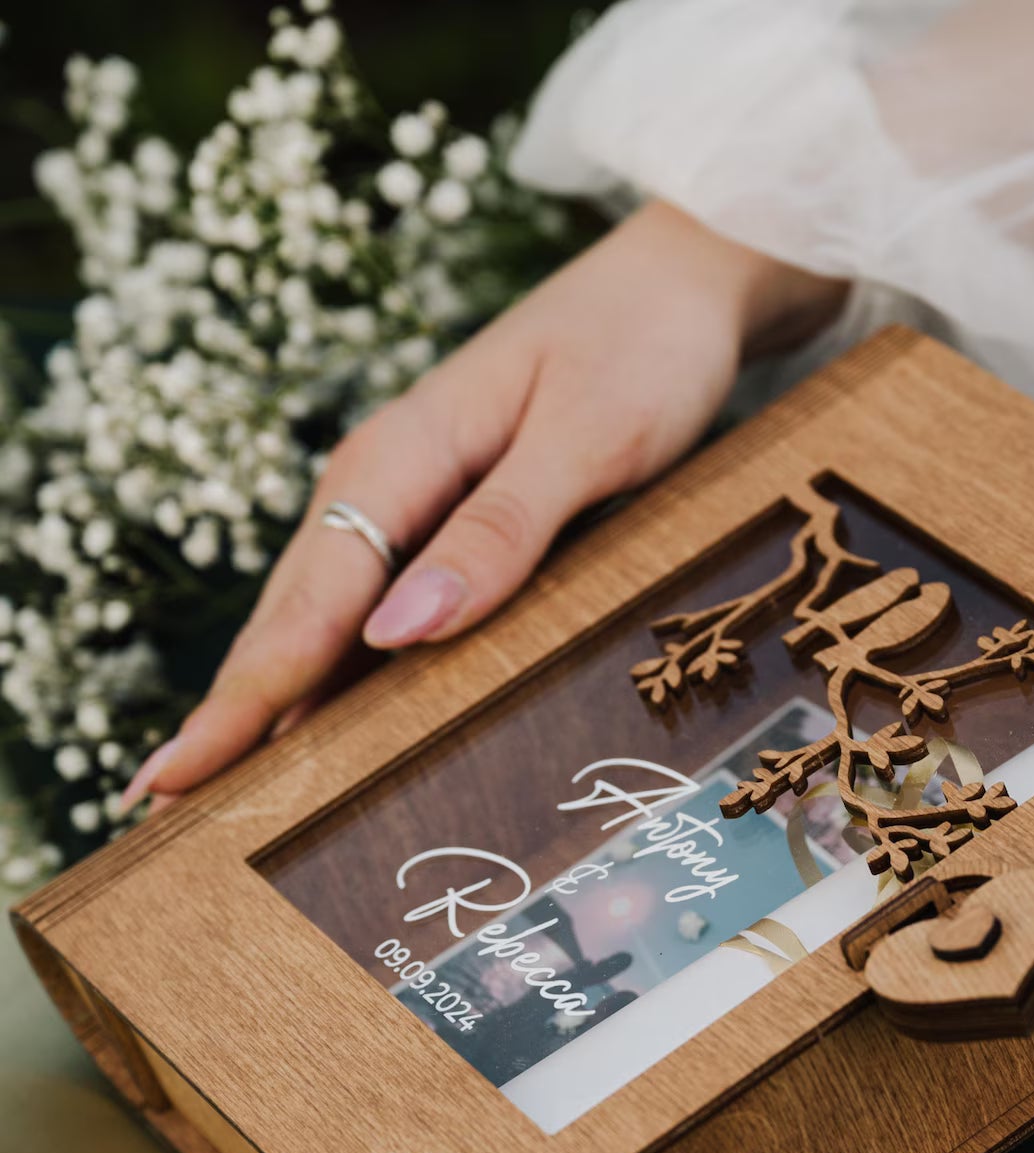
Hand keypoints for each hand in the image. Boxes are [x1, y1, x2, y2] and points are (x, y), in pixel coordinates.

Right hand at [120, 200, 845, 810]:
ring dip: (279, 693)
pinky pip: (381, 602)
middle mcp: (390, 482)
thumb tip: (402, 631)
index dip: (249, 692)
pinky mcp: (453, 515)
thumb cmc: (642, 351)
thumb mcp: (587, 439)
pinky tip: (333, 717)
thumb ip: (500, 531)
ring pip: (330, 612)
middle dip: (236, 707)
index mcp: (404, 457)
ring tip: (226, 781)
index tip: (186, 770)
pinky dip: (346, 664)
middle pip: (298, 611)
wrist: (681, 286)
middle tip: (167, 800)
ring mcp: (415, 499)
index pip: (313, 598)